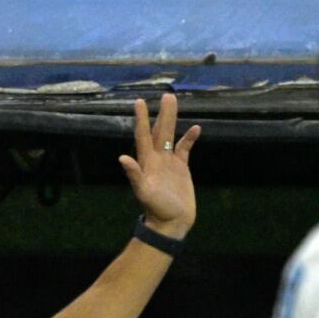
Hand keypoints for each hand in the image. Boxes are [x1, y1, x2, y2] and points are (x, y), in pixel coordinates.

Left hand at [117, 93, 200, 238]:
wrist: (171, 222)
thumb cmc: (156, 208)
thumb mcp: (144, 192)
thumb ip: (134, 175)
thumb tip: (123, 158)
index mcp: (146, 162)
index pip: (142, 135)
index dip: (141, 119)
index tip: (139, 101)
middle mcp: (156, 158)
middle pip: (158, 131)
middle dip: (161, 114)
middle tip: (166, 95)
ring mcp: (169, 162)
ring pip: (170, 136)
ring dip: (172, 120)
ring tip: (174, 102)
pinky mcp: (181, 168)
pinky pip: (184, 148)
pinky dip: (189, 139)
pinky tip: (195, 128)